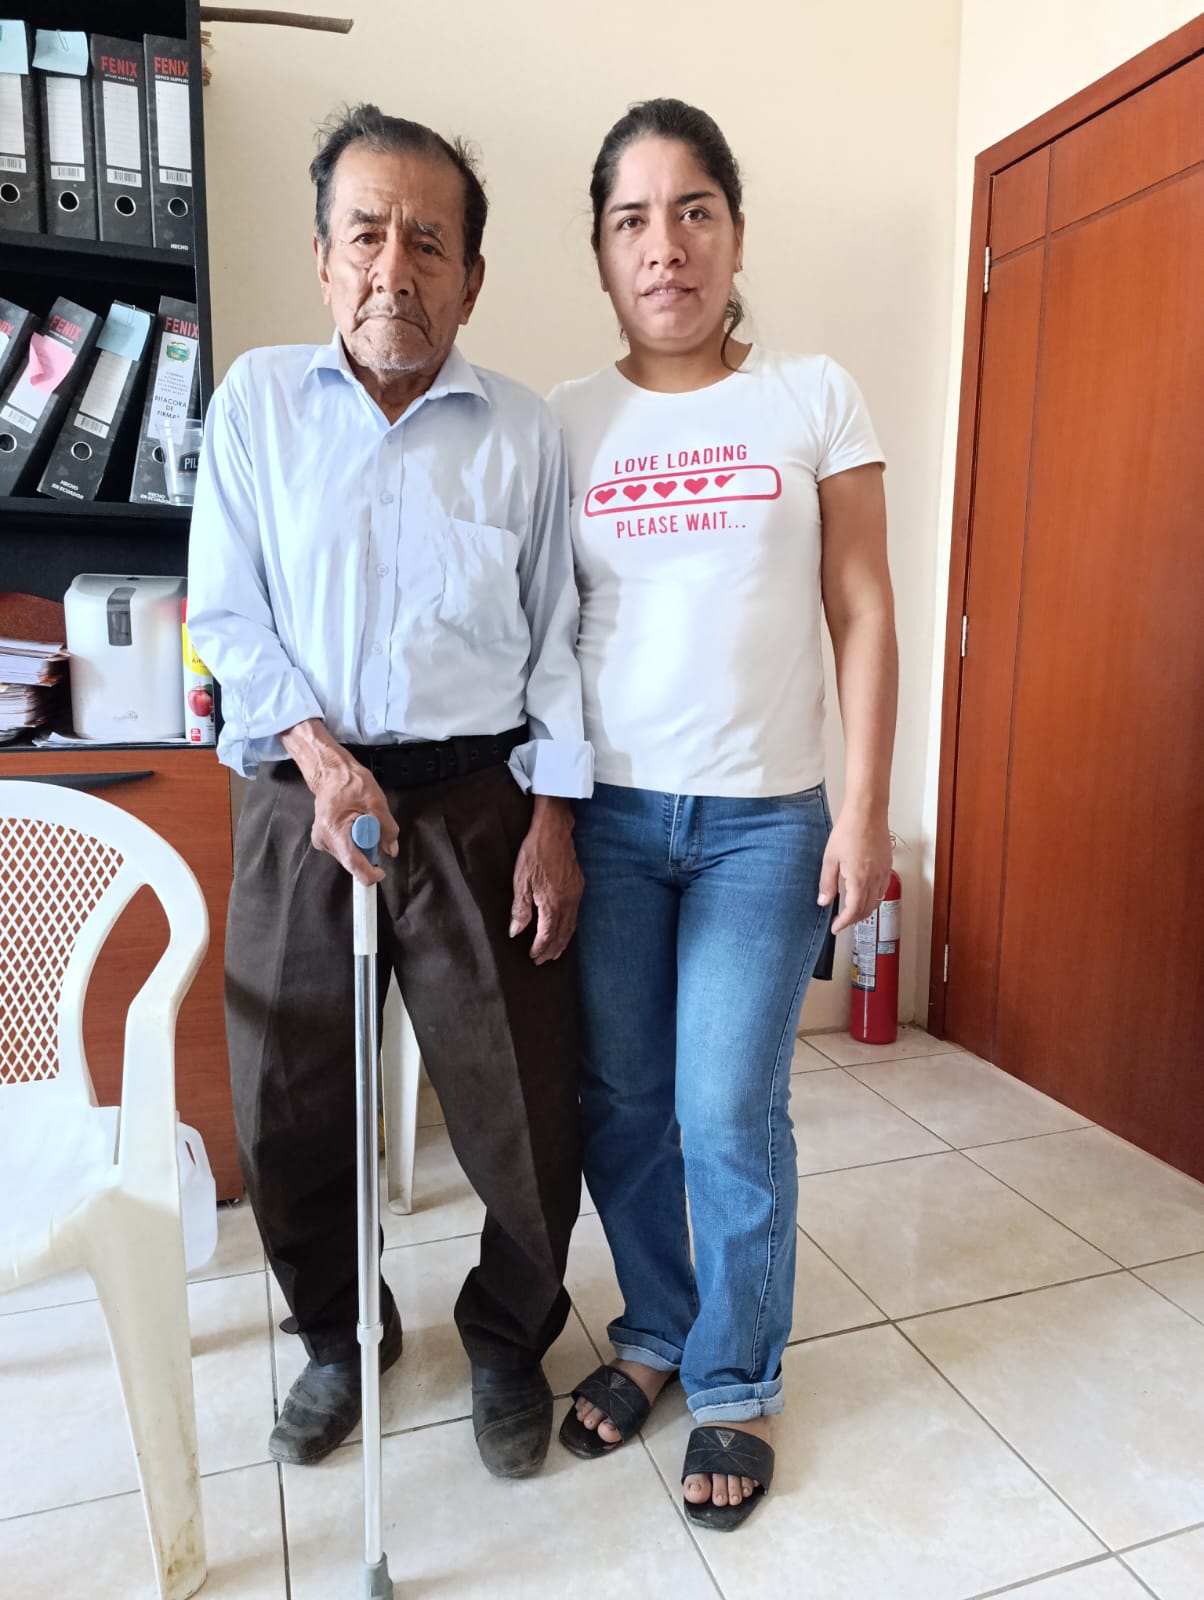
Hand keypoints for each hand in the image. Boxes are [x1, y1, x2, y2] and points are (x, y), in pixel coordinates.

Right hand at [309, 759, 399, 885]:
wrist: (331, 774)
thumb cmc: (350, 783)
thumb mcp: (377, 802)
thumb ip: (387, 829)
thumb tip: (392, 849)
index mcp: (334, 830)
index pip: (352, 863)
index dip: (369, 873)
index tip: (380, 872)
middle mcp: (324, 840)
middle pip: (353, 861)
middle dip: (368, 850)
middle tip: (372, 828)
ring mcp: (322, 842)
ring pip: (350, 856)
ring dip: (362, 844)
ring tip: (361, 821)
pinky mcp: (324, 841)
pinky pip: (346, 850)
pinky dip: (356, 841)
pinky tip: (354, 825)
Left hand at [509, 796, 583, 963]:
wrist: (554, 831)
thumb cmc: (535, 854)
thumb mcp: (521, 882)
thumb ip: (520, 910)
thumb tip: (516, 932)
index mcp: (552, 903)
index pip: (547, 934)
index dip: (540, 948)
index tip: (532, 957)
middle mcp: (568, 902)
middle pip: (562, 934)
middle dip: (552, 950)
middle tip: (543, 961)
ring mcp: (576, 894)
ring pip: (572, 926)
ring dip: (563, 942)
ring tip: (555, 952)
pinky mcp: (579, 886)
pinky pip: (576, 915)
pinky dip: (570, 928)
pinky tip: (564, 929)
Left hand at [819, 809, 891, 933]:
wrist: (868, 812)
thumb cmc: (848, 830)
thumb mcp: (830, 858)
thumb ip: (827, 882)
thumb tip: (824, 902)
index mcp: (859, 879)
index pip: (853, 910)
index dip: (844, 923)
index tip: (835, 928)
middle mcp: (874, 879)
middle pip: (866, 909)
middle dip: (854, 919)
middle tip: (841, 922)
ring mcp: (883, 872)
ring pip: (877, 900)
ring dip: (864, 910)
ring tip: (851, 911)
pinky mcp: (887, 865)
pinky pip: (882, 889)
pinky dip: (873, 897)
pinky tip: (864, 893)